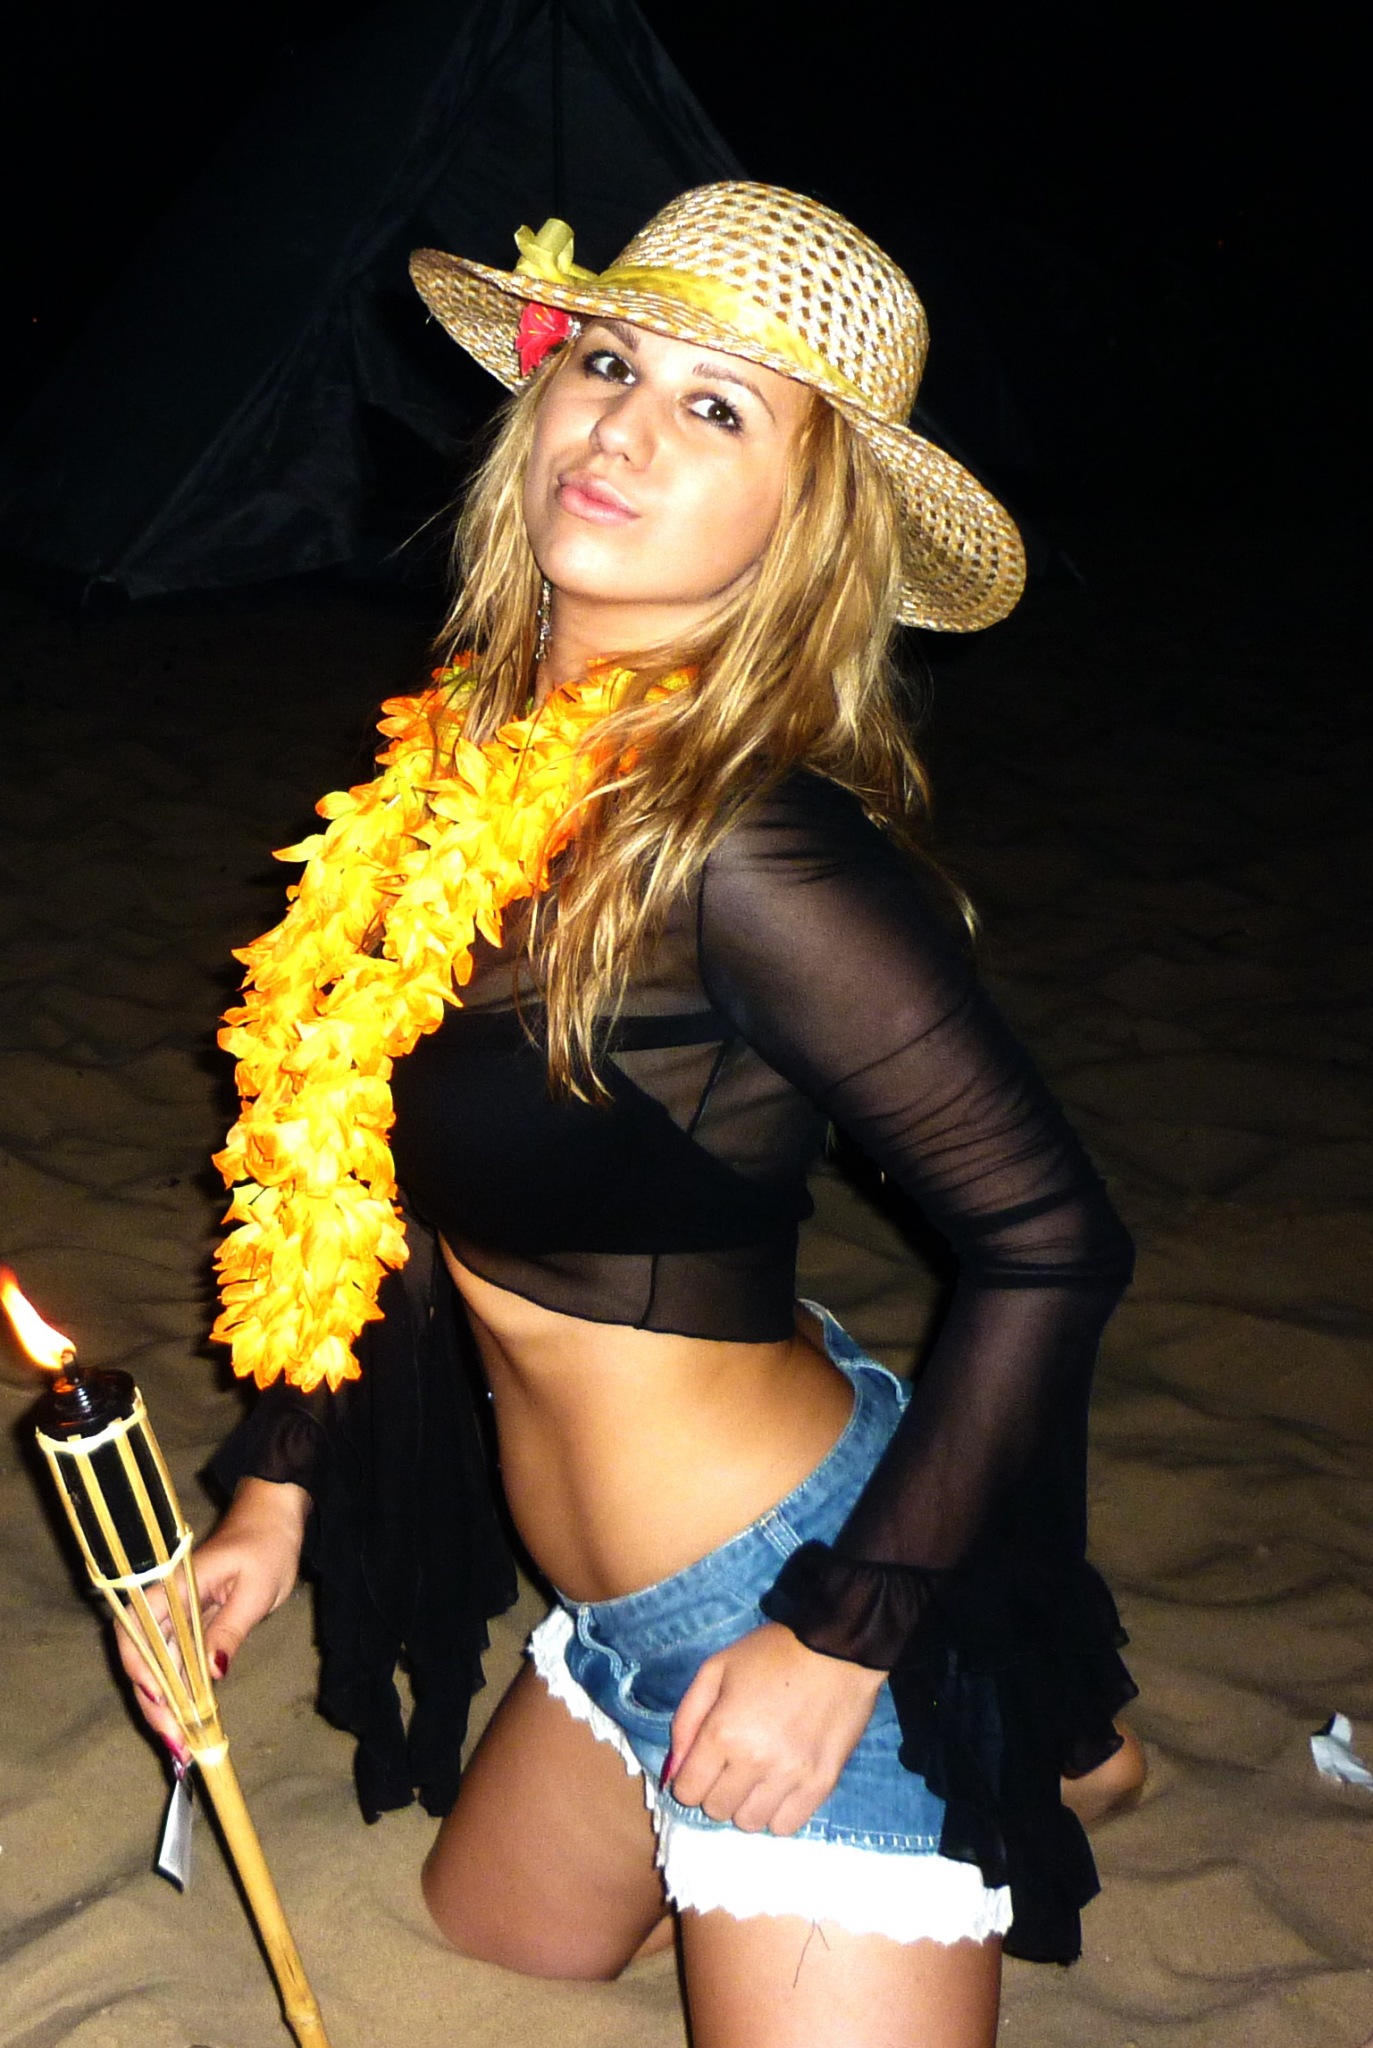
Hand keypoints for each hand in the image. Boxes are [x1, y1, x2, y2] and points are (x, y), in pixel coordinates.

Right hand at [116, 1478, 308, 1760]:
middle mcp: (166, 1600)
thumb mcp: (256, 1590)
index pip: (139, 1633)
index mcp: (172, 1584)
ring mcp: (177, 1613)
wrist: (275, 1519)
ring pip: (159, 1663)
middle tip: (175, 1742)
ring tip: (181, 1741)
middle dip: (154, 1701)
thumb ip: (230, 1630)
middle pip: (143, 1656)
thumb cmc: (267, 1544)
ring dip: (166, 1702)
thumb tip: (211, 1675)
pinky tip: (189, 1717)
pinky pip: (178, 1659)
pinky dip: (181, 1689)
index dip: (144, 1673)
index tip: (162, 1706)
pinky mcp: (191, 1623)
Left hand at [667, 1621, 884, 1836]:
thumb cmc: (770, 1654)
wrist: (836, 1649)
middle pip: (717, 1810)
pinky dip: (777, 1813)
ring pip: (750, 1823)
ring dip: (746, 1803)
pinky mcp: (821, 1785)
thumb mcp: (715, 1670)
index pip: (688, 1791)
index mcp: (723, 1732)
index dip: (690, 1779)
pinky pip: (786, 1826)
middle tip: (732, 1764)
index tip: (704, 1763)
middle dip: (716, 1790)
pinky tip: (780, 1787)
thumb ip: (686, 1721)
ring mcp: (791, 1777)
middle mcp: (755, 1762)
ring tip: (758, 1776)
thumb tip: (673, 1772)